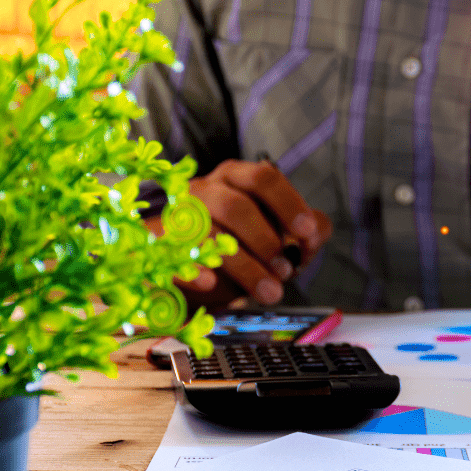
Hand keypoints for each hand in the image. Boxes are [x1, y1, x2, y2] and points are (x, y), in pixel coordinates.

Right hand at [147, 159, 331, 307]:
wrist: (194, 272)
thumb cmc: (245, 245)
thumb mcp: (282, 234)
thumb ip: (308, 231)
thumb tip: (313, 235)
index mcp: (237, 178)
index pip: (264, 178)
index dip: (289, 204)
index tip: (306, 232)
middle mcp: (205, 190)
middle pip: (237, 207)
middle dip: (266, 241)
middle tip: (286, 271)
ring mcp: (178, 216)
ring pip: (209, 235)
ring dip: (245, 266)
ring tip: (269, 292)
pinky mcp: (157, 247)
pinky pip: (171, 256)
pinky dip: (192, 270)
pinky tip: (212, 283)